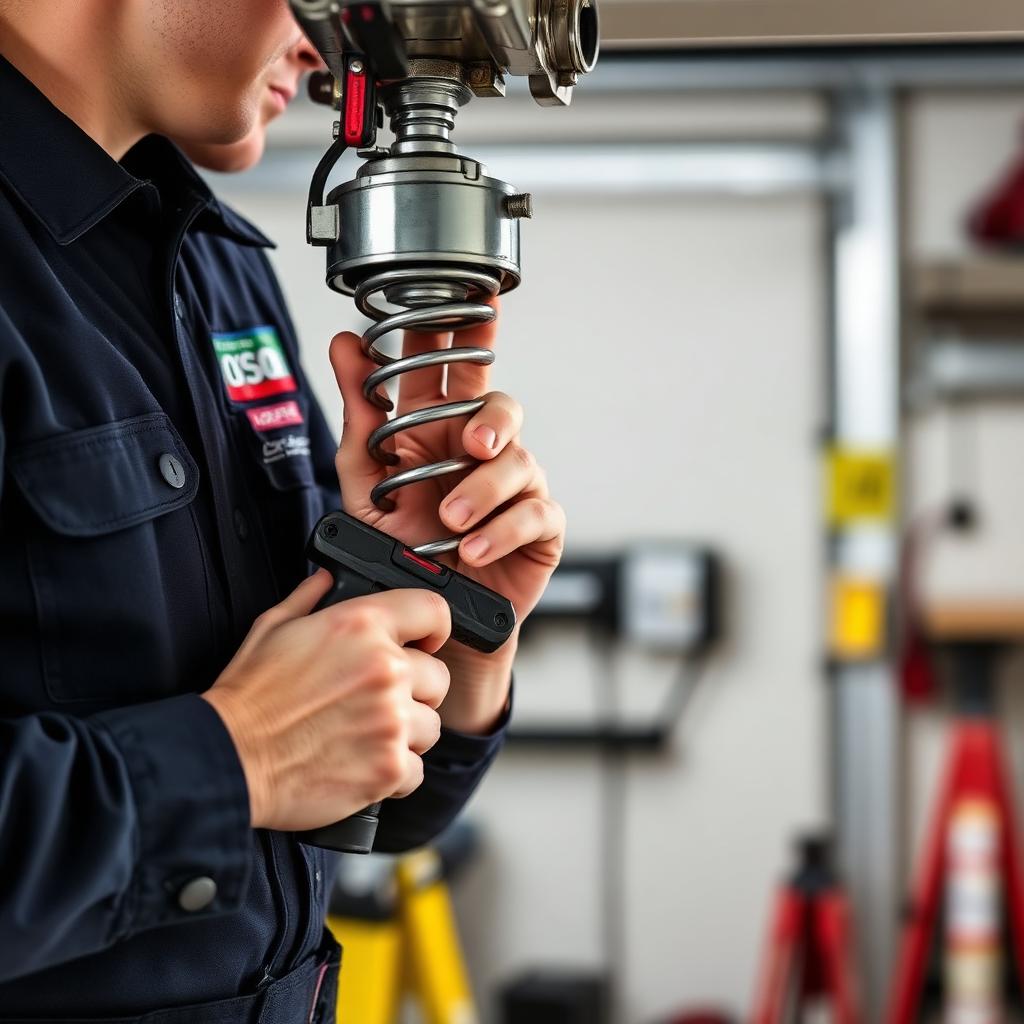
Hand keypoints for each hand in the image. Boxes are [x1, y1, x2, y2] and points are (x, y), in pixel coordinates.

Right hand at [202, 570, 451, 830]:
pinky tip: (362, 764)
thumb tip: (328, 579)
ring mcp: (392, 719)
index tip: (425, 644)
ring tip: (364, 736)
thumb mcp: (273, 627)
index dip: (433, 629)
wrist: (229, 757)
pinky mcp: (389, 767)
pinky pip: (417, 769)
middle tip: (375, 703)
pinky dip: (394, 773)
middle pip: (438, 678)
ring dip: (404, 733)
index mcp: (363, 625)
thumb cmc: (249, 696)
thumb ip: (310, 597)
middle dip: (413, 691)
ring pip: (431, 725)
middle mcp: (386, 668)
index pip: (434, 611)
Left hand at [329, 301, 565, 730]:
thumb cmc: (401, 548)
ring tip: (452, 524)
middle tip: (471, 442)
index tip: (476, 293)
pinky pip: (535, 514)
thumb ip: (360, 415)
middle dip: (490, 417)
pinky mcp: (539, 529)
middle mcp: (482, 452)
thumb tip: (343, 343)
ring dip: (485, 490)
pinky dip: (502, 529)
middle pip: (502, 406)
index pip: (459, 367)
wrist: (428, 619)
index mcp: (441, 430)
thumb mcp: (367, 482)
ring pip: (520, 462)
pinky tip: (473, 546)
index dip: (469, 328)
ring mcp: (515, 489)